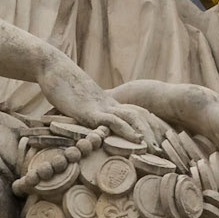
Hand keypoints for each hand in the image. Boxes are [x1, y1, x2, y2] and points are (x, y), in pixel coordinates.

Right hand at [36, 48, 167, 144]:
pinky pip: (113, 120)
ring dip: (146, 133)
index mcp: (108, 103)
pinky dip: (127, 130)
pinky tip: (136, 140)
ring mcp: (102, 106)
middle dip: (154, 132)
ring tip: (155, 148)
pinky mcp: (90, 111)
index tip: (160, 139)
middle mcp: (110, 104)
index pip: (136, 113)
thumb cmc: (61, 85)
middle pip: (141, 116)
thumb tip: (81, 124)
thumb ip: (82, 110)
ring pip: (132, 117)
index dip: (150, 125)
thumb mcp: (75, 100)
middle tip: (165, 149)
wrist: (53, 68)